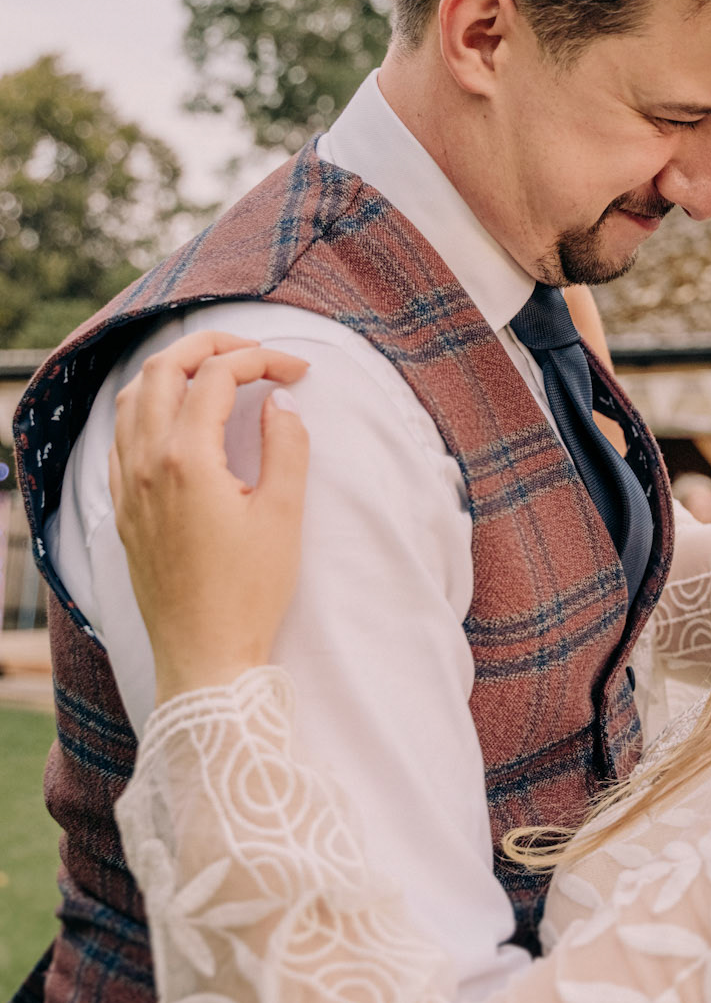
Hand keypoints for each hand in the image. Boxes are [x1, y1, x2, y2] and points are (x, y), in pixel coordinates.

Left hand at [109, 332, 310, 703]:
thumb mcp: (284, 514)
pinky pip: (121, 436)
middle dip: (210, 345)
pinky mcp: (123, 510)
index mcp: (186, 459)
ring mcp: (128, 486)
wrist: (205, 656)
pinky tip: (177, 418)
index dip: (262, 360)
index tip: (298, 372)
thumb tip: (280, 402)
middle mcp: (145, 464)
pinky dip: (149, 407)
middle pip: (164, 369)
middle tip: (254, 350)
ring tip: (215, 372)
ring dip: (174, 370)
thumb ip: (285, 445)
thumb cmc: (250, 592)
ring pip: (133, 397)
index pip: (217, 376)